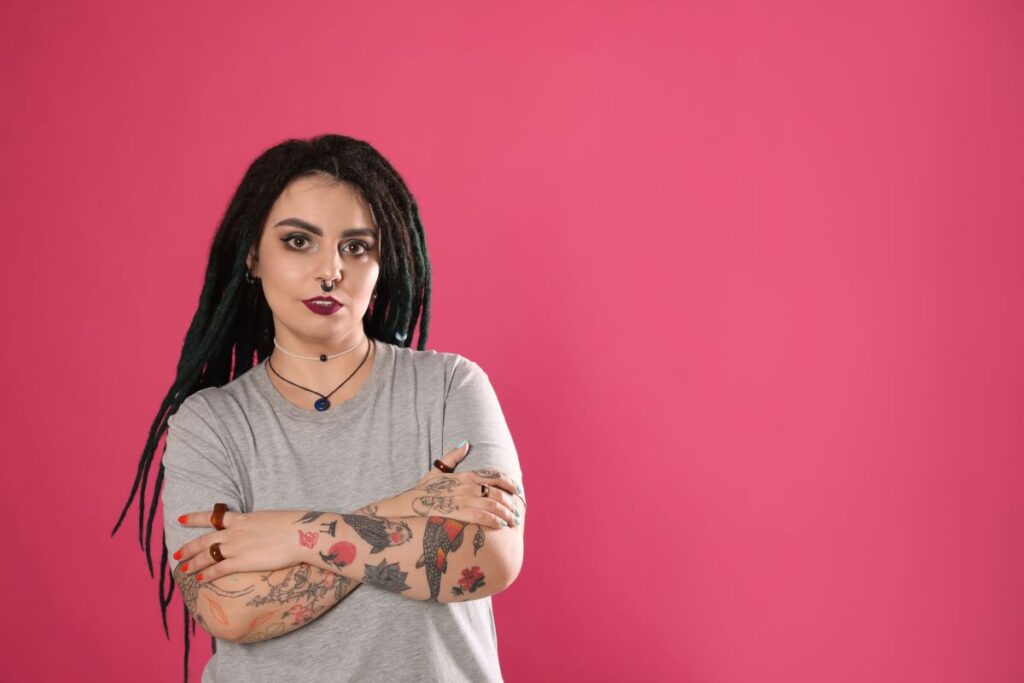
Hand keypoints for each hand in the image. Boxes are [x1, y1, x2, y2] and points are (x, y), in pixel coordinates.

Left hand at [173, 509, 315, 583]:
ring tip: (182, 568)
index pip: (214, 517)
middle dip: (189, 547)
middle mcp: (235, 531)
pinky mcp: (242, 561)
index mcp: (243, 518)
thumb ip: (262, 524)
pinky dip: (207, 575)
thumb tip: (264, 530)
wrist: (301, 534)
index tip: (181, 519)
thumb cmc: (294, 525)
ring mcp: (237, 546)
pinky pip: (218, 569)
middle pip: (205, 539)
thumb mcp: (272, 518)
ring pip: (207, 555)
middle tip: (176, 553)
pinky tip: (200, 579)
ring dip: (193, 562)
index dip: (195, 518)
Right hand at [387, 442, 523, 528]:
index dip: (509, 482)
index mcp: (465, 475)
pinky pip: (481, 515)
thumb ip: (453, 456)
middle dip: (510, 503)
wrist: (407, 503)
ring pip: (492, 505)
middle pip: (497, 492)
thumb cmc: (422, 488)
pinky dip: (493, 519)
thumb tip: (466, 442)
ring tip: (512, 521)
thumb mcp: (437, 469)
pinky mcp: (458, 512)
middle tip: (517, 512)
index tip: (518, 490)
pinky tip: (500, 525)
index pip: (493, 476)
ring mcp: (462, 498)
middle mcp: (466, 485)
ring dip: (505, 513)